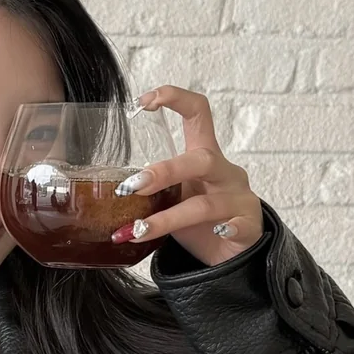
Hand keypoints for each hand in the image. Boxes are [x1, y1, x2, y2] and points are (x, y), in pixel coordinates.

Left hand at [113, 85, 264, 267]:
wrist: (233, 255)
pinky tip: (217, 233)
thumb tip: (103, 196)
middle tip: (132, 187)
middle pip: (202, 159)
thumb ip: (151, 192)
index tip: (143, 102)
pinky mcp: (250, 226)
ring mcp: (239, 198)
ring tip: (139, 230)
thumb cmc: (200, 221)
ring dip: (169, 218)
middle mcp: (225, 172)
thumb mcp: (175, 199)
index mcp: (205, 156)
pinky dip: (227, 229)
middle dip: (165, 172)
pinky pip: (238, 226)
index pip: (197, 113)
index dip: (175, 98)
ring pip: (206, 204)